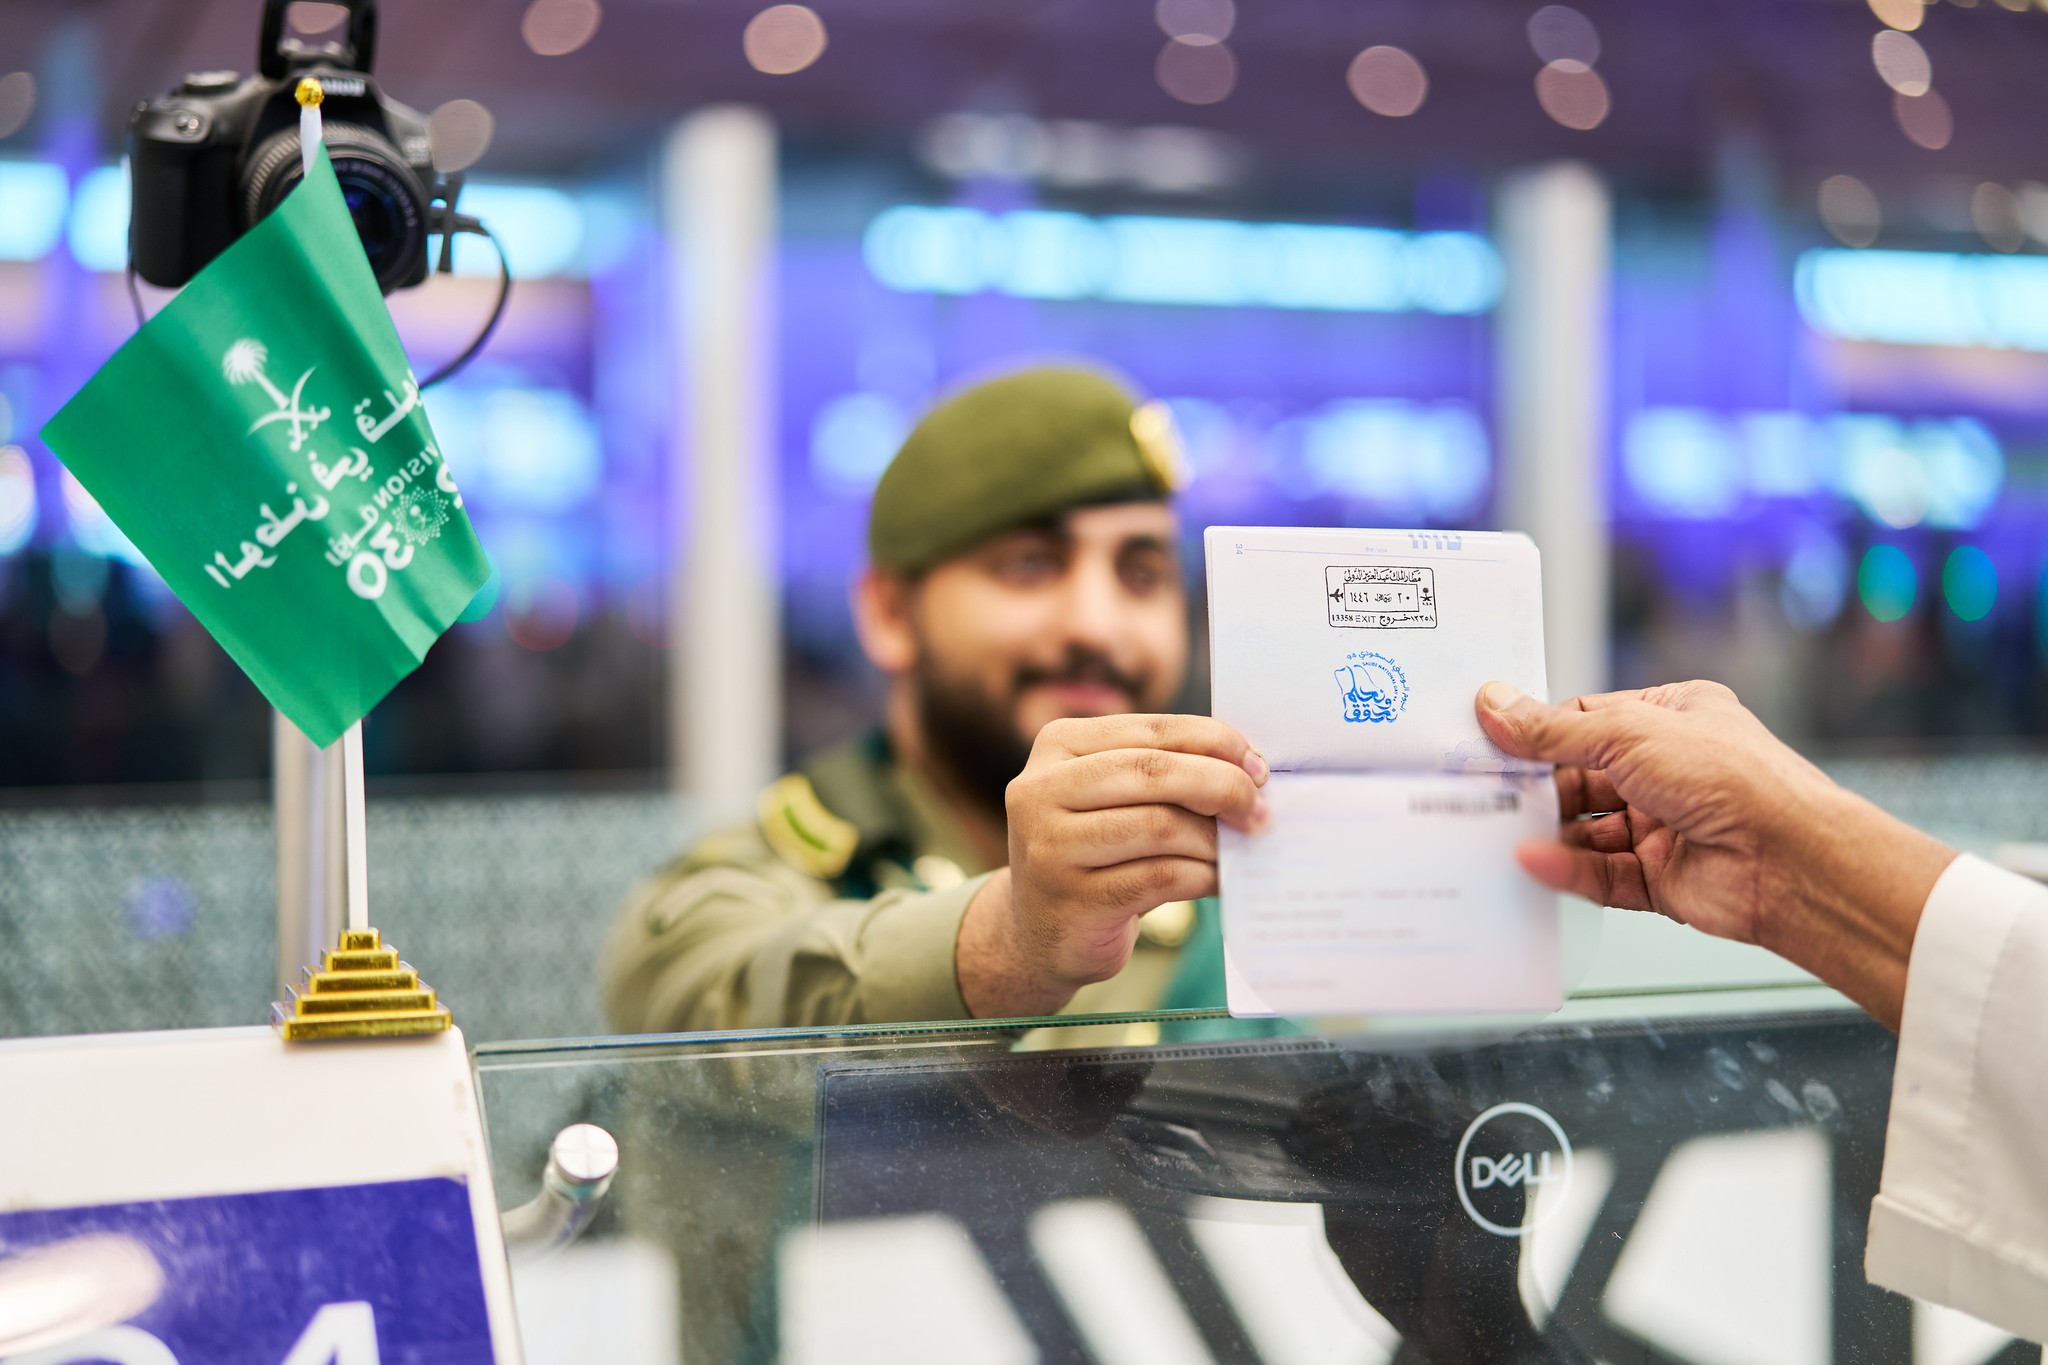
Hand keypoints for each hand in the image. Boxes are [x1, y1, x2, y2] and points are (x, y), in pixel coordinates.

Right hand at [957, 714, 1268, 1018]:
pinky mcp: (1072, 900)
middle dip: (1222, 787)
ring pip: (1160, 826)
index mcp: (1059, 745)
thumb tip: (1248, 769)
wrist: (1040, 930)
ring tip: (1238, 850)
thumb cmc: (1095, 851)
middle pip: (1154, 772)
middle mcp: (1041, 790)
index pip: (1153, 731)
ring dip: (1214, 840)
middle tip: (1259, 811)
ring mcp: (1050, 847)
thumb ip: (1162, 772)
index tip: (1258, 767)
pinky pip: (1159, 878)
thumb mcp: (1112, 796)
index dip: (1215, 743)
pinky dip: (1203, 876)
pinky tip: (1220, 880)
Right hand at [1476, 679, 1955, 1028]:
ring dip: (1547, 831)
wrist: (1791, 863)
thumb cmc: (1735, 780)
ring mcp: (1666, 826)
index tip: (1488, 741)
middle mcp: (1670, 770)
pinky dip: (1566, 869)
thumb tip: (1496, 705)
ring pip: (1587, 829)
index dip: (1537, 733)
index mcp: (1673, 718)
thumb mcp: (1628, 734)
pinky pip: (1600, 874)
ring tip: (1497, 831)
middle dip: (1535, 787)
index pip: (1586, 722)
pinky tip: (1534, 863)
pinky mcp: (1661, 878)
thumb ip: (1553, 730)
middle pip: (1581, 777)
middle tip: (1482, 789)